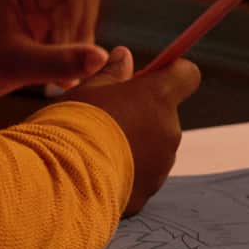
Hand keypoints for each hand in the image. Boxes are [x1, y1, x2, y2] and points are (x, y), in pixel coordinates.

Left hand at [0, 0, 108, 110]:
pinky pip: (66, 20)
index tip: (61, 64)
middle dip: (80, 32)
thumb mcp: (13, 66)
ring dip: (75, 40)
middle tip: (65, 69)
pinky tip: (52, 70)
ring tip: (57, 73)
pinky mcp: (31, 11)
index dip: (75, 30)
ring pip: (79, 8)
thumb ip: (59, 61)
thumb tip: (103, 58)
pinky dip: (66, 45)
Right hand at [65, 49, 200, 214]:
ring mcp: (161, 165)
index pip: (186, 74)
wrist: (62, 179)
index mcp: (158, 97)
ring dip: (134, 144)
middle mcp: (168, 130)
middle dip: (142, 113)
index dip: (170, 72)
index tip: (148, 76)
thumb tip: (124, 55)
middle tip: (106, 116)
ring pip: (153, 147)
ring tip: (95, 148)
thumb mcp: (88, 89)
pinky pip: (140, 175)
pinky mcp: (147, 192)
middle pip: (164, 114)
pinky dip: (125, 171)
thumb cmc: (73, 125)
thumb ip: (111, 73)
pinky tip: (95, 171)